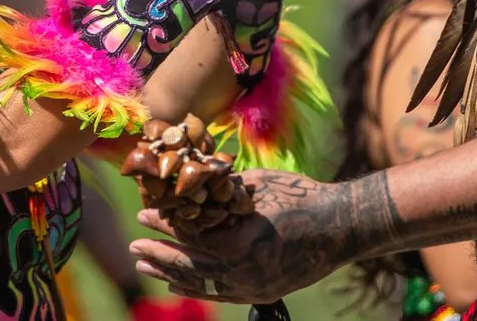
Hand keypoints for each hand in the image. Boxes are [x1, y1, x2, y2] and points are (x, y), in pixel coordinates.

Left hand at [128, 170, 351, 303]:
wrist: (342, 227)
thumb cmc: (302, 197)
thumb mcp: (258, 185)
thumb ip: (224, 190)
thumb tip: (193, 185)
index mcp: (239, 242)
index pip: (190, 235)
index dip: (164, 225)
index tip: (143, 214)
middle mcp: (242, 271)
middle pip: (189, 265)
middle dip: (159, 254)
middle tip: (134, 246)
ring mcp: (253, 287)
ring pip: (202, 283)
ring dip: (172, 273)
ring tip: (146, 265)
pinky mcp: (261, 293)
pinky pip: (221, 293)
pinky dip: (197, 286)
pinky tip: (178, 282)